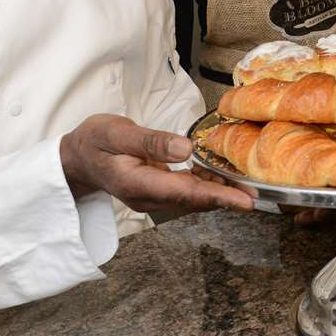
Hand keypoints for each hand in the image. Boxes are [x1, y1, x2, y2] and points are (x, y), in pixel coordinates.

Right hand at [59, 114, 253, 215]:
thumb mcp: (118, 133)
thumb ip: (151, 143)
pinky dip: (207, 187)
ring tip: (248, 187)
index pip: (185, 193)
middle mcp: (148, 198)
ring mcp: (153, 198)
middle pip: (194, 200)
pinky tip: (223, 179)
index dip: (218, 197)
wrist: (77, 157)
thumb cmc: (95, 140)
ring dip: (219, 193)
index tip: (245, 202)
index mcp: (137, 184)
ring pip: (192, 198)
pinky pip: (186, 192)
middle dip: (227, 198)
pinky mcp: (157, 192)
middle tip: (258, 195)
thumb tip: (186, 149)